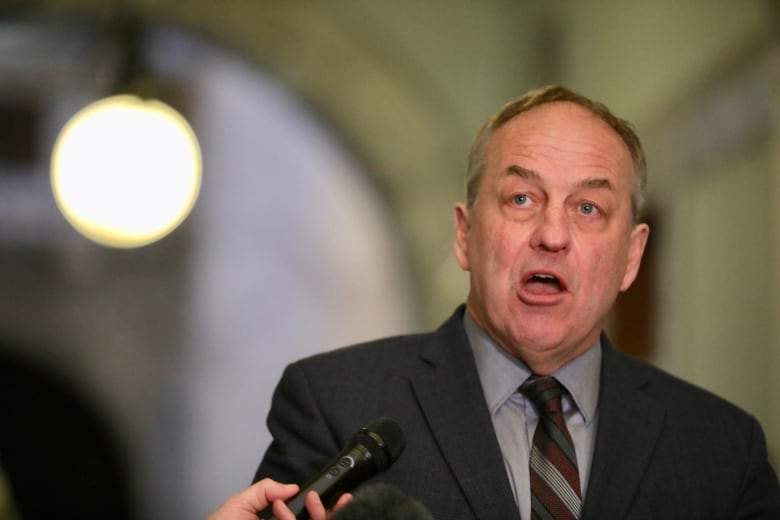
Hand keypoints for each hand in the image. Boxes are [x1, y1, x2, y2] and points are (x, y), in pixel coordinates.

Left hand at [208, 478, 351, 519]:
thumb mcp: (240, 503)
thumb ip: (265, 490)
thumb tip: (293, 487)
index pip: (310, 516)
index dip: (326, 507)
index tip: (337, 495)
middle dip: (327, 511)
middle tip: (324, 498)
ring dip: (315, 515)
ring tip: (300, 503)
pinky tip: (281, 515)